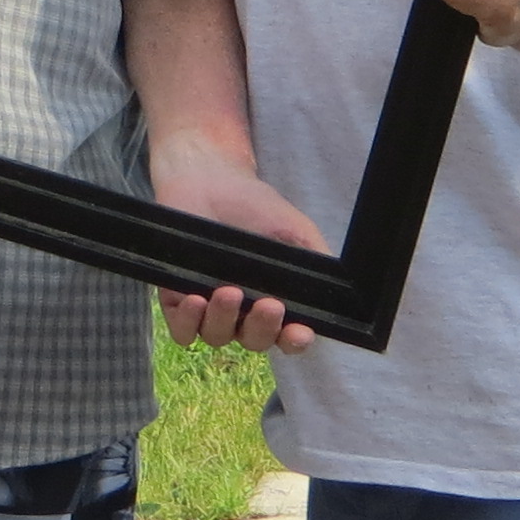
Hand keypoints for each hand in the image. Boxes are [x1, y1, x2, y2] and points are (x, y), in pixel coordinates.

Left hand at [149, 149, 323, 354]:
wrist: (210, 178)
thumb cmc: (256, 206)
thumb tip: (341, 292)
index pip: (288, 337)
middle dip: (263, 328)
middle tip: (268, 304)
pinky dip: (189, 323)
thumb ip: (318, 262)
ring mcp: (210, 309)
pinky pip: (183, 330)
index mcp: (276, 302)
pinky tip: (197, 299)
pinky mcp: (177, 300)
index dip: (295, 341)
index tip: (299, 331)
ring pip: (219, 336)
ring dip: (225, 320)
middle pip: (255, 341)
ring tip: (230, 292)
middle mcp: (244, 313)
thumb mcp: (296, 231)